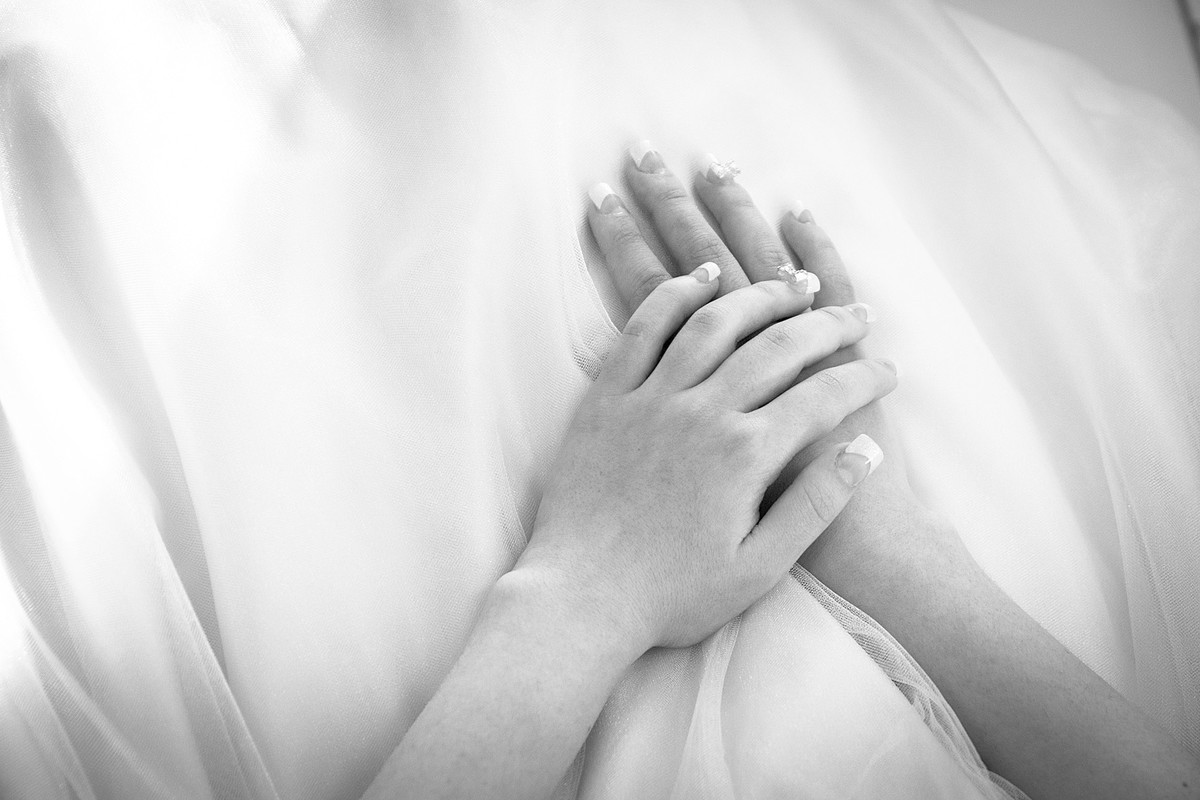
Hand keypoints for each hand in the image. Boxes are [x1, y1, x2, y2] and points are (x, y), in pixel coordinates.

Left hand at [513, 163, 897, 653]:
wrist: (580, 598)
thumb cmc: (670, 594)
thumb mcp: (758, 569)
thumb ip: (815, 506)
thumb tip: (864, 452)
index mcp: (744, 455)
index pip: (823, 397)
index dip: (865, 379)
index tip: (890, 370)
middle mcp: (700, 413)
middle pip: (776, 345)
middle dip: (826, 324)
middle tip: (856, 314)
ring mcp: (650, 399)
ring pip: (713, 322)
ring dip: (759, 295)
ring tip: (792, 282)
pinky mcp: (606, 397)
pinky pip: (642, 328)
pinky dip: (674, 294)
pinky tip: (702, 275)